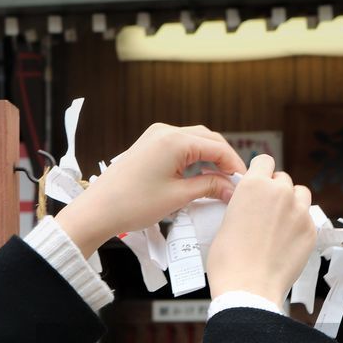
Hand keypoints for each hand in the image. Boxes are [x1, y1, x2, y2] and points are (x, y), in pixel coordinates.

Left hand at [55, 124, 247, 256]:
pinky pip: (180, 146)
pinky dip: (194, 159)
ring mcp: (155, 136)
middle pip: (208, 140)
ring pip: (195, 142)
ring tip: (221, 181)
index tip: (245, 182)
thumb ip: (209, 187)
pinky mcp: (149, 145)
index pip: (217, 147)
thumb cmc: (134, 204)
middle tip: (236, 182)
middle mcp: (165, 131)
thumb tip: (232, 188)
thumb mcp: (178, 197)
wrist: (98, 210)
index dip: (235, 164)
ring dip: (210, 158)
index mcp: (175, 140)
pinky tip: (201, 176)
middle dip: (224, 159)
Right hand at [206, 154, 314, 307]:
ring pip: (301, 194)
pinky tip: (286, 241)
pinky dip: (299, 225)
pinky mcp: (311, 231)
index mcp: (254, 185)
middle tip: (266, 210)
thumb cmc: (229, 260)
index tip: (259, 182)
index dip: (261, 172)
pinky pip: (308, 218)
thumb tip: (248, 205)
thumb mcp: (226, 220)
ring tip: (280, 221)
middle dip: (276, 190)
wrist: (248, 288)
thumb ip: (242, 204)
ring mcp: (299, 211)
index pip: (265, 161)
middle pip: (283, 179)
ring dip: (292, 202)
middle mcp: (280, 192)